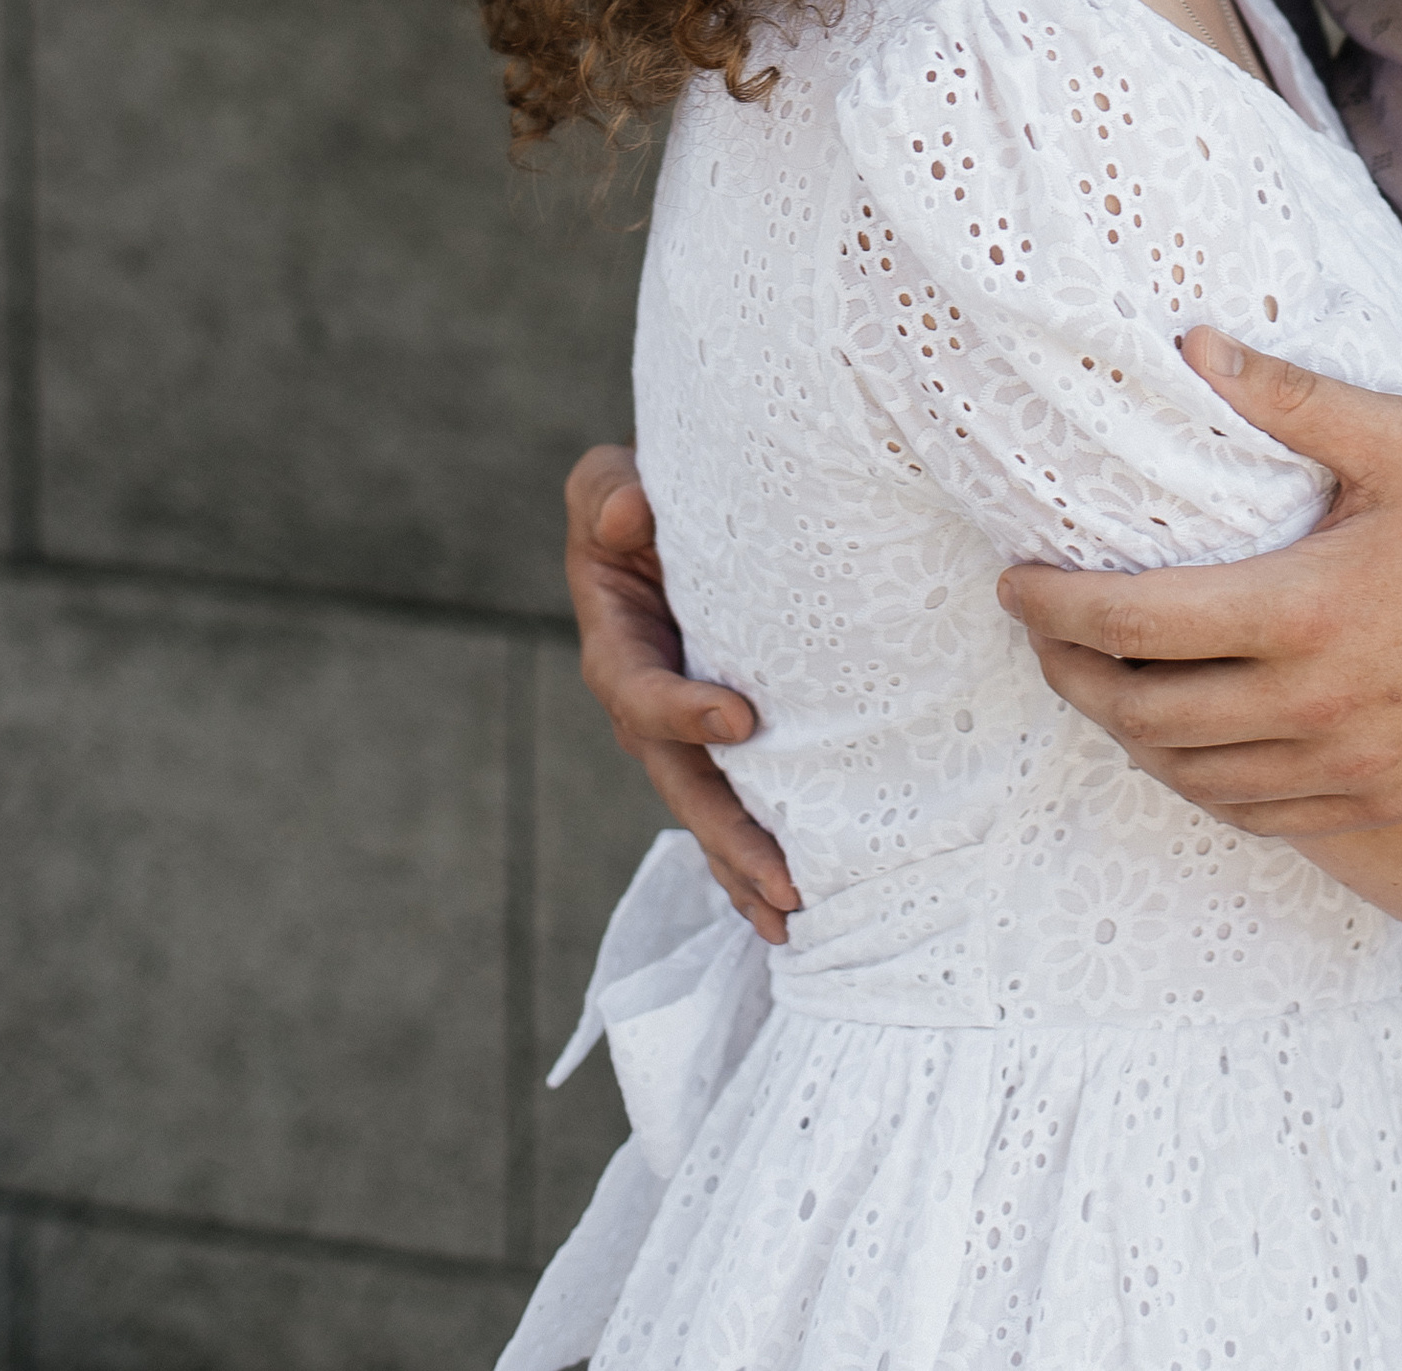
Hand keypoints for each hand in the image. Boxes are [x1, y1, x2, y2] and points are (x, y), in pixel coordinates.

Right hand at [563, 445, 802, 941]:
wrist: (672, 520)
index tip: (742, 719)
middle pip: (682, 783)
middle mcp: (645, 706)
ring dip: (746, 868)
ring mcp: (681, 735)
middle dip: (729, 836)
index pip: (639, 692)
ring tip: (795, 918)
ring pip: (710, 814)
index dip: (681, 709)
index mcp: (616, 649)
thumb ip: (605, 495)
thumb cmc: (642, 497)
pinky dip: (753, 860)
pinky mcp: (719, 745)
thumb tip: (627, 512)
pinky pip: (734, 809)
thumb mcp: (609, 482)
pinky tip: (795, 910)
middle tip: (786, 883)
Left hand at [996, 334, 1401, 833]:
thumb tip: (1194, 345)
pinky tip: (1175, 749)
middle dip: (1068, 673)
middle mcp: (1311, 705)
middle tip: (1037, 633)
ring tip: (1092, 685)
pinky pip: (1251, 813)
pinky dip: (1193, 783)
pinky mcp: (1375, 805)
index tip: (1011, 582)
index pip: (1134, 623)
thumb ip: (1290, 398)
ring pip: (1188, 775)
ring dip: (1122, 735)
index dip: (1055, 606)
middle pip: (1141, 712)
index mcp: (1304, 612)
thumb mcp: (1400, 443)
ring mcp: (1342, 767)